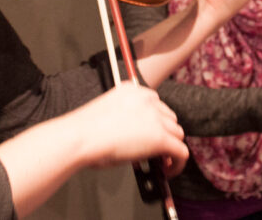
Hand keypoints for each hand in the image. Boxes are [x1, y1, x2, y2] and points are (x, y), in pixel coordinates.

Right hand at [70, 83, 187, 174]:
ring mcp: (156, 118)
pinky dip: (178, 164)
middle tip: (156, 151)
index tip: (151, 133)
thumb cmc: (85, 130)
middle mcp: (147, 100)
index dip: (156, 122)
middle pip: (169, 118)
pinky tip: (168, 171)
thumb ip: (125, 117)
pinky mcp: (160, 138)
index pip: (155, 104)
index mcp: (132, 90)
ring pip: (177, 134)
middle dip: (165, 134)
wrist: (80, 137)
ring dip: (171, 147)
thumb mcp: (107, 112)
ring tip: (161, 162)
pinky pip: (181, 152)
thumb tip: (135, 135)